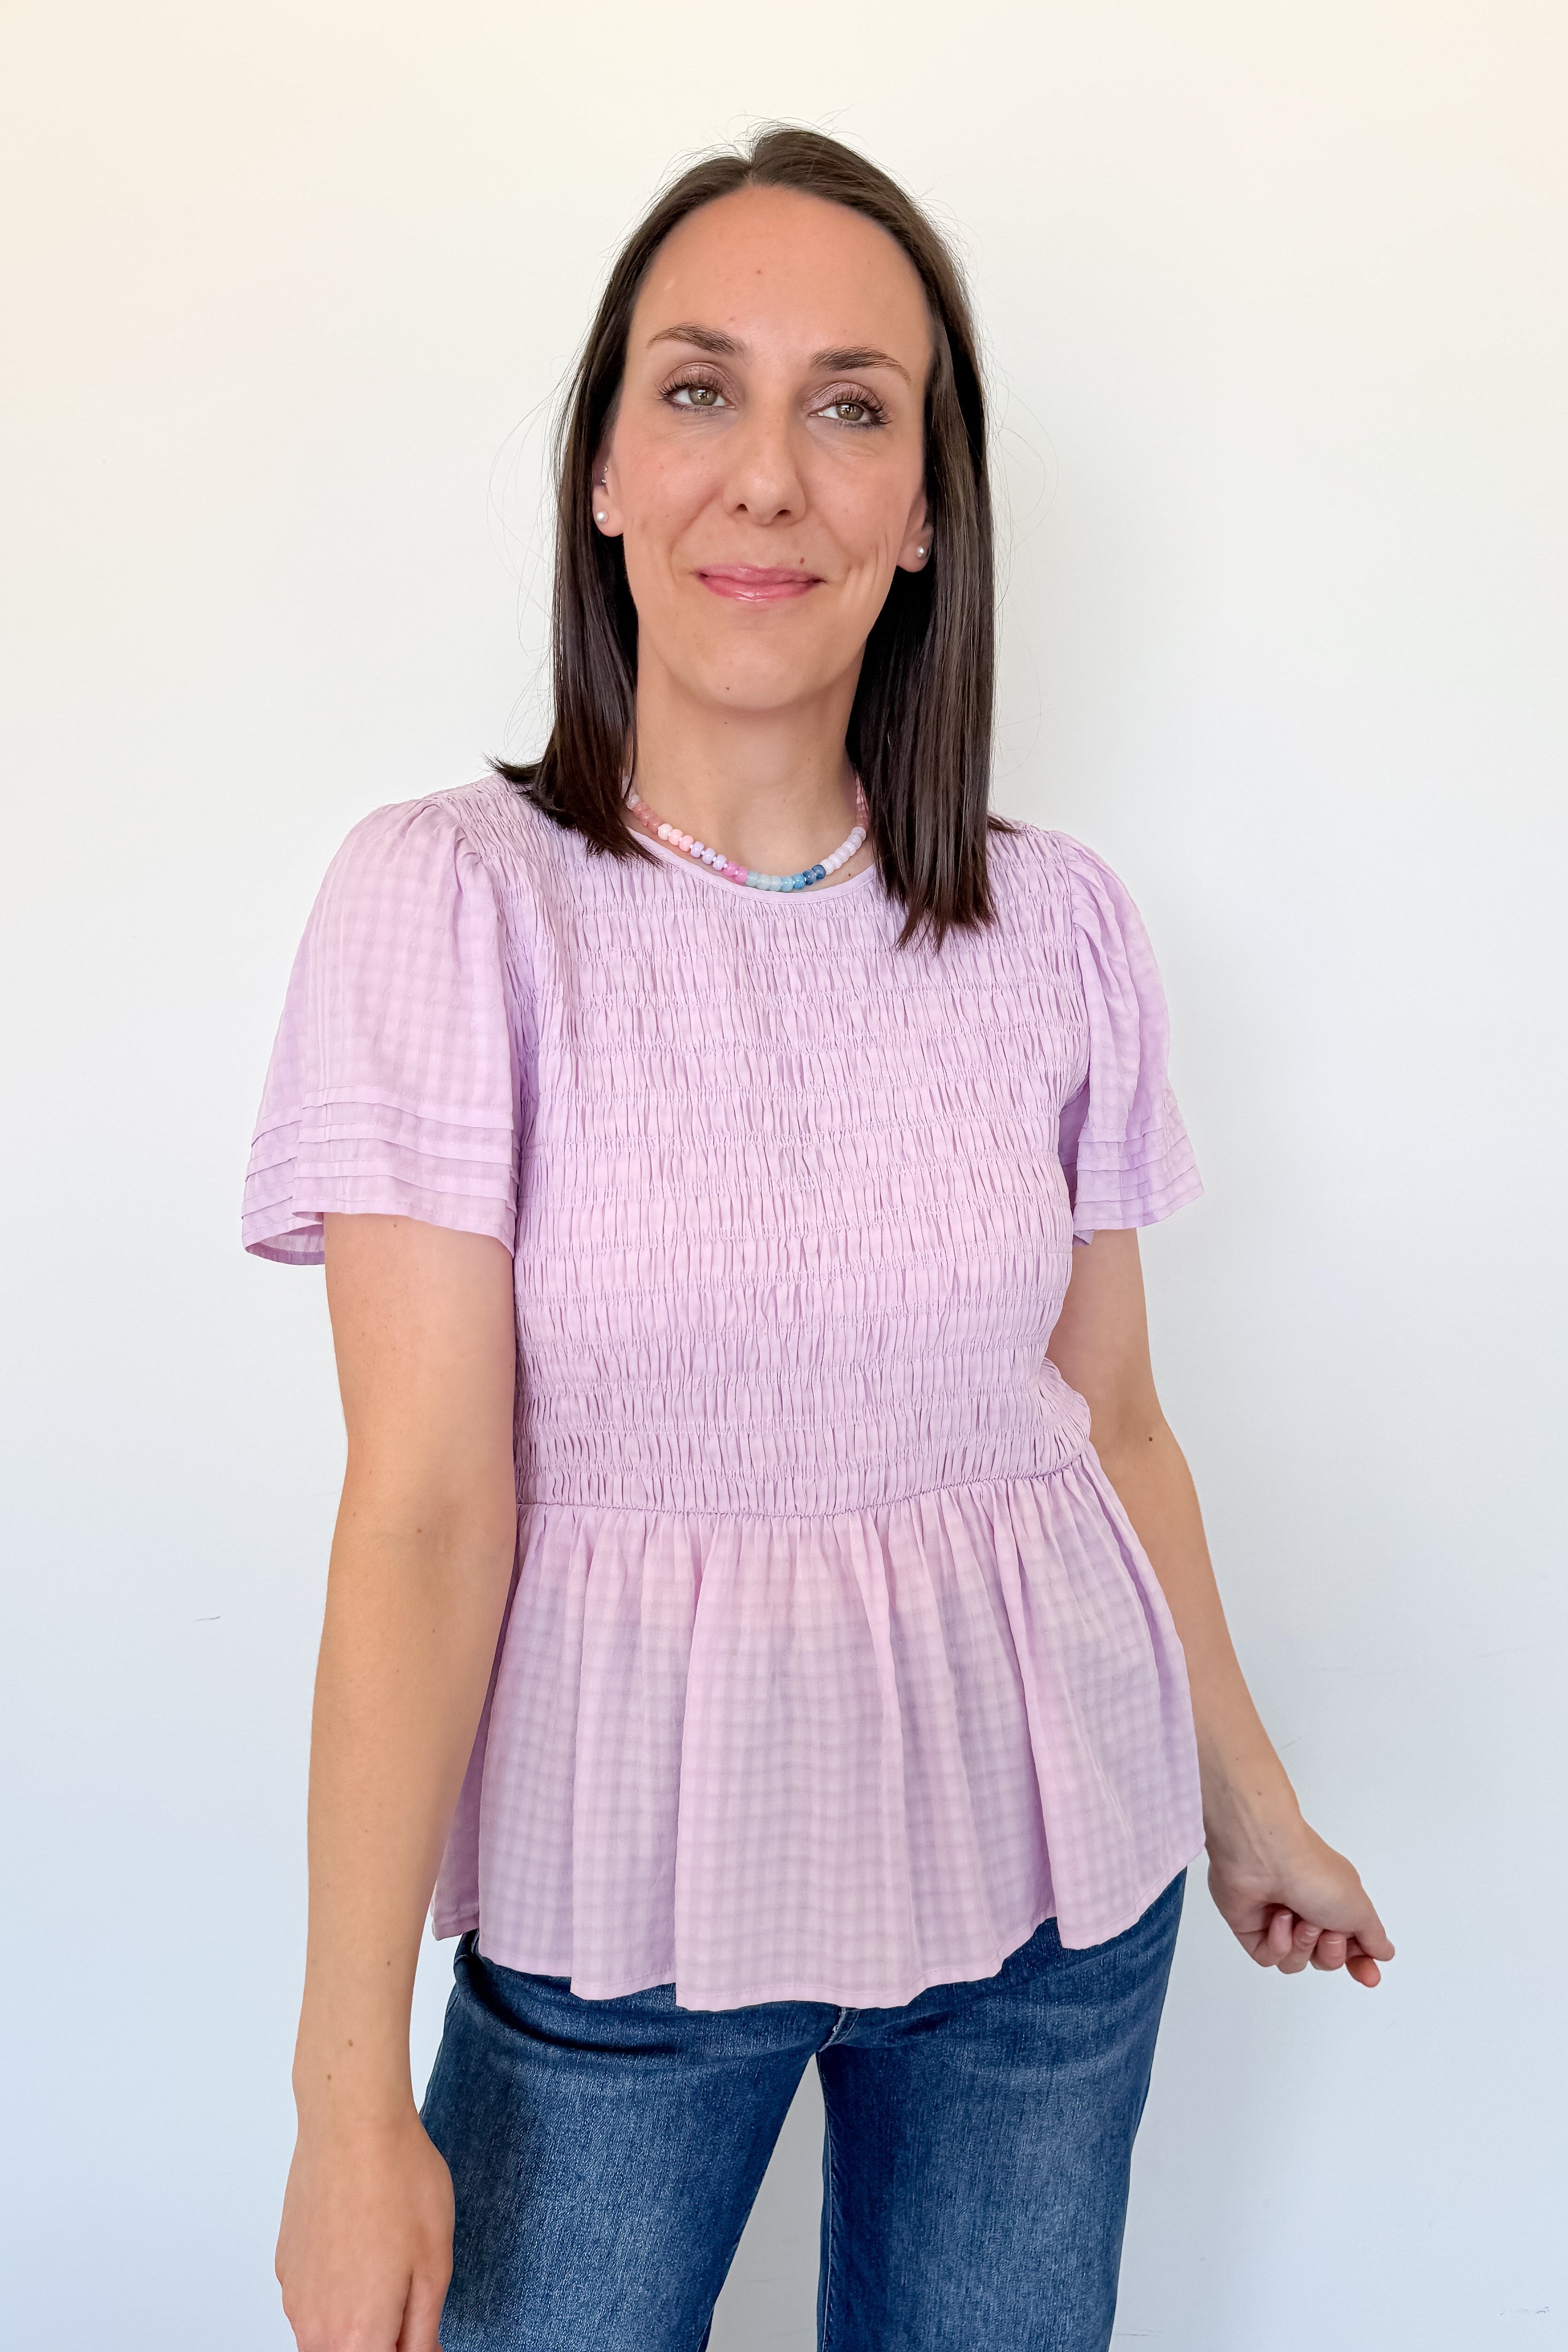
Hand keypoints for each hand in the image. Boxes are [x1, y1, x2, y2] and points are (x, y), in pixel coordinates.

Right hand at [276, 2108, 453, 2350]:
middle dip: (384, 2338)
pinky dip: (338, 2287)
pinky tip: (361, 2241)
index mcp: (357, 2337)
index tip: (423, 2329)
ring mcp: (295, 2295)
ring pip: (330, 2334)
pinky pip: (314, 2299)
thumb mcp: (436, 2266)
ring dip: (360, 2316)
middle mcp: (315, 2327)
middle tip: (410, 2293)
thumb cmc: (399, 2181)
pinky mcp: (285, 2265)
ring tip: (387, 2259)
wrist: (352, 2122)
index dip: (412, 2348)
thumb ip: (423, 2332)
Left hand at [1206, 1812, 1394, 1988]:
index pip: (1351, 1946)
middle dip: (1329, 1951)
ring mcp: (1277, 1919)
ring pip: (1296, 1963)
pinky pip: (1268, 1958)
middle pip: (1325, 1961)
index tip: (1368, 1977)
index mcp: (1336, 1904)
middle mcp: (1307, 1911)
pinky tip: (1276, 1918)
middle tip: (1325, 1928)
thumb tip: (1384, 1951)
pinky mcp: (1250, 1927)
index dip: (1360, 1964)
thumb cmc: (1315, 1874)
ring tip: (1297, 1916)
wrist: (1265, 1856)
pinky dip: (1276, 1942)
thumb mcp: (1359, 1909)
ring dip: (1301, 1944)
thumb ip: (1373, 1937)